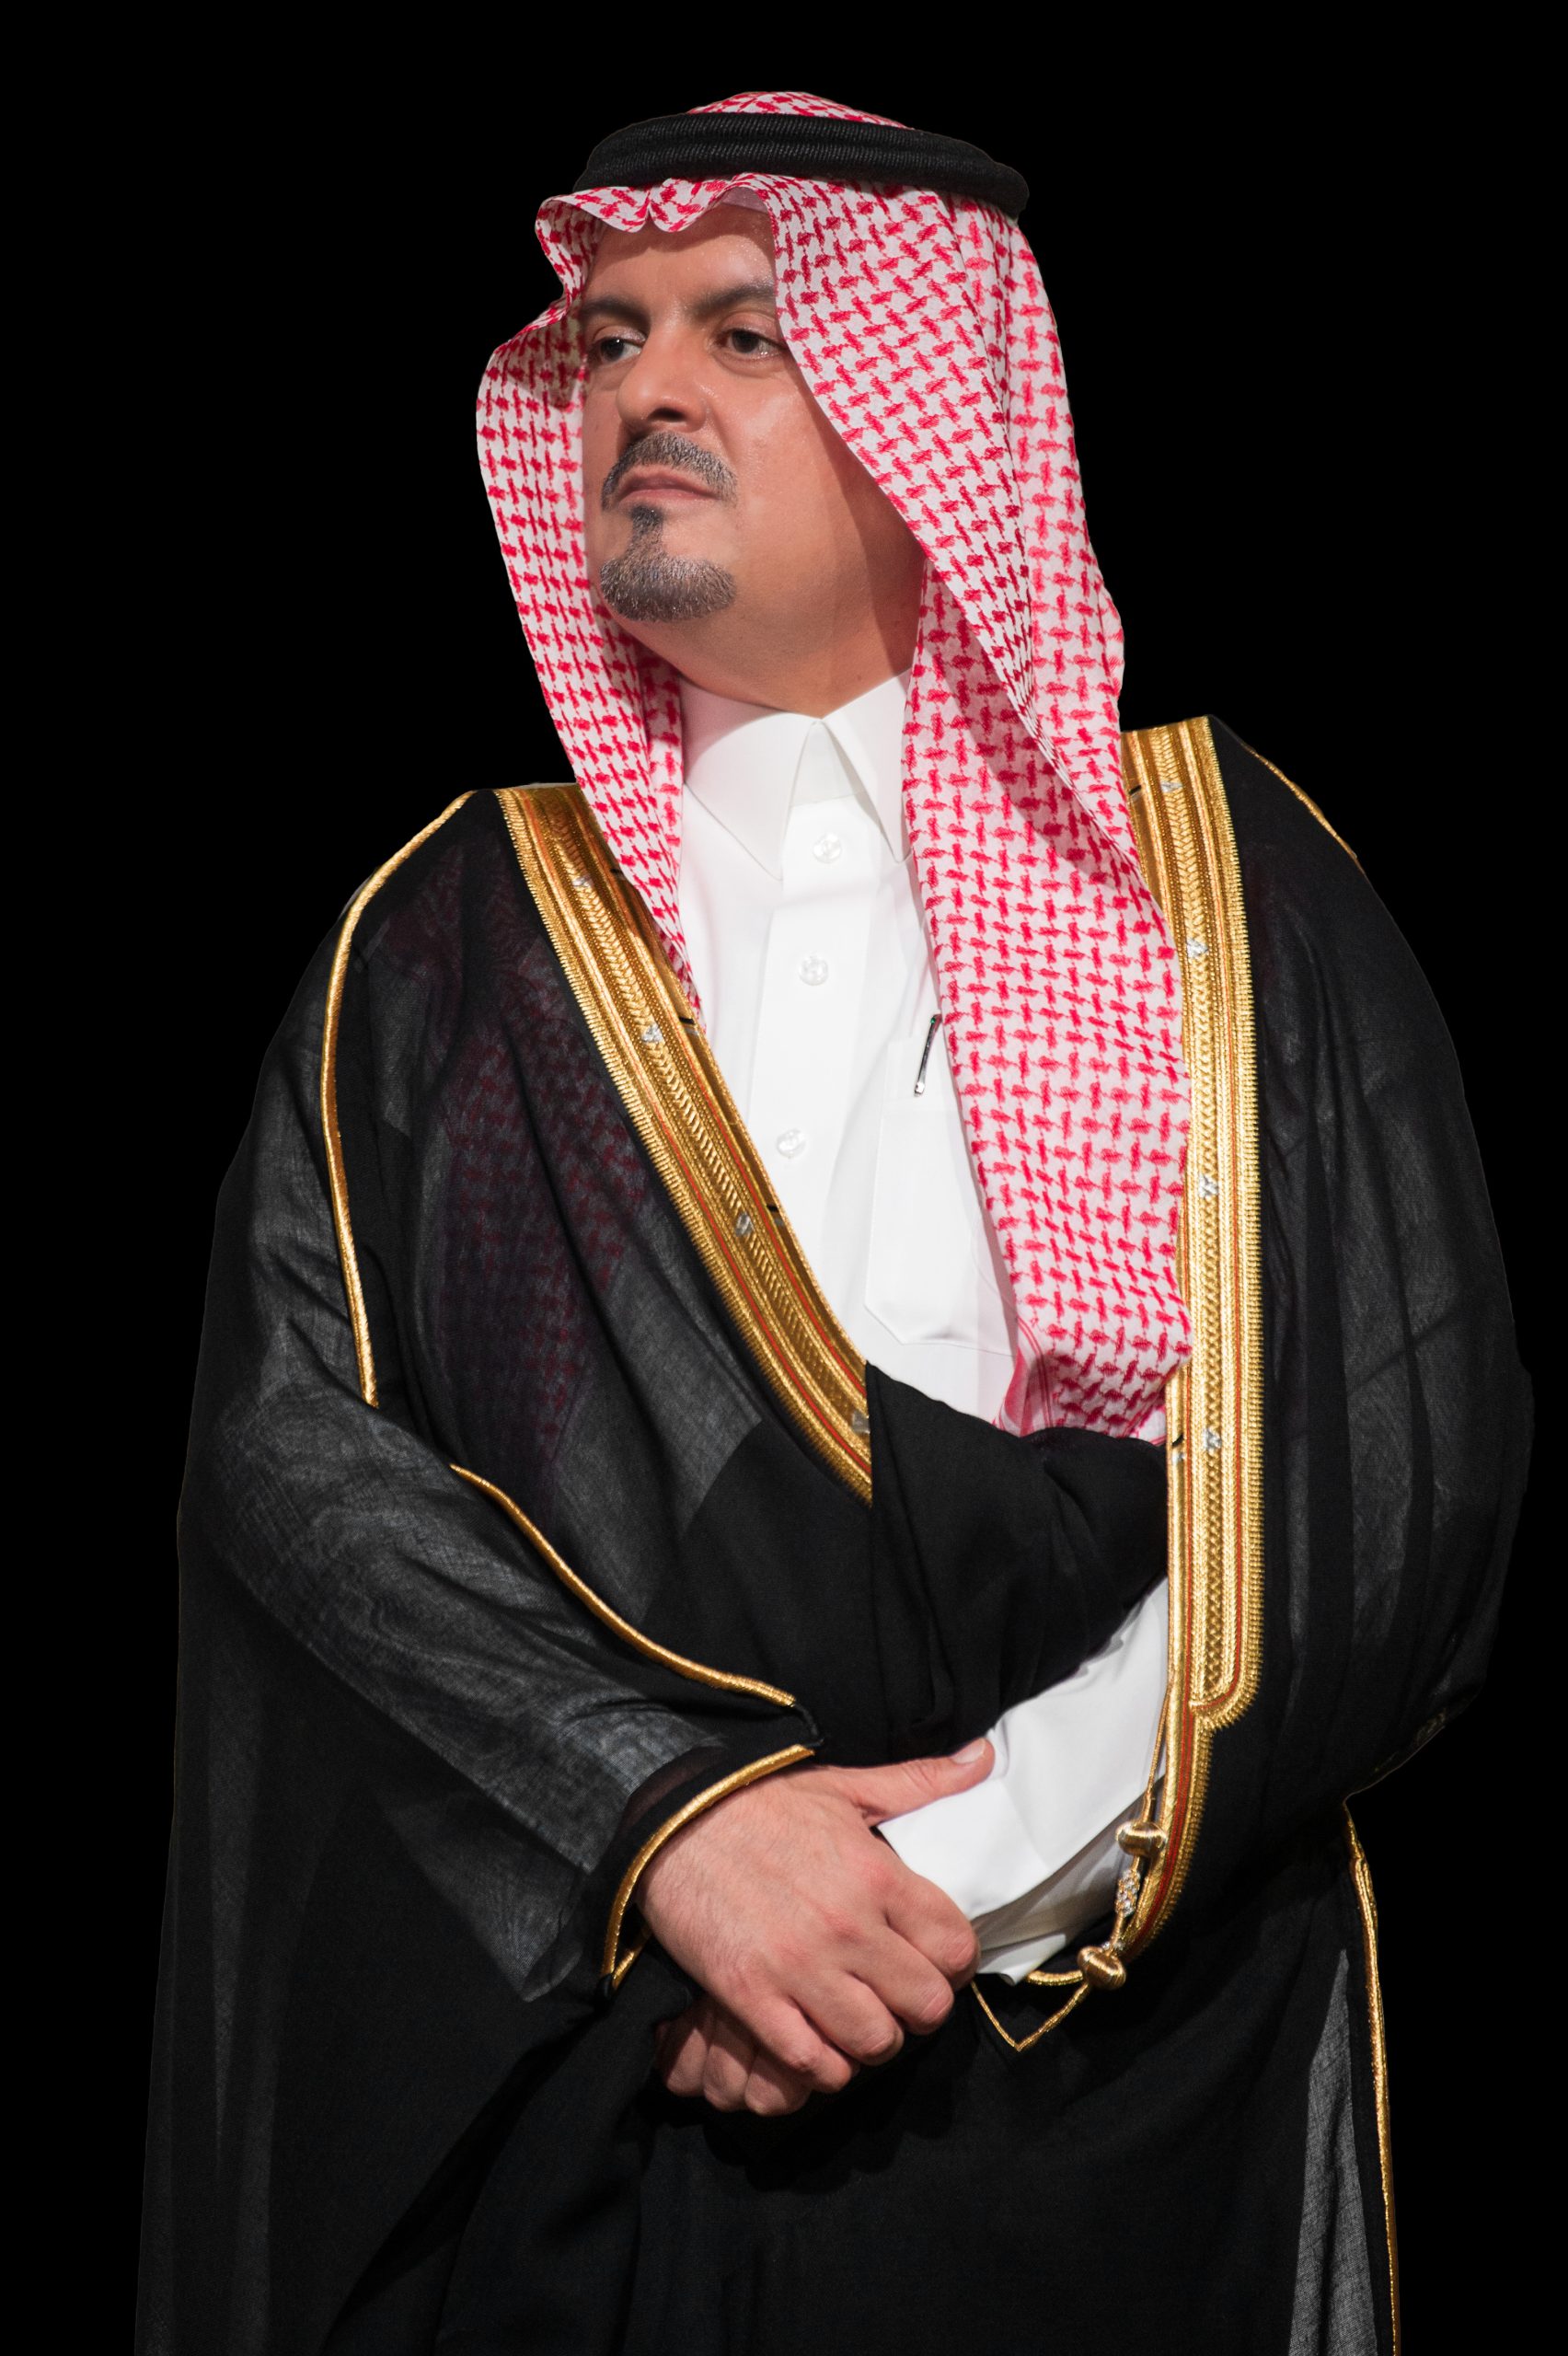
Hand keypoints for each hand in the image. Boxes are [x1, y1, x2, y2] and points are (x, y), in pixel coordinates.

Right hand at [638, 1743, 991, 2111]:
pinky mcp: (752, 1997)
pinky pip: (813, 2062)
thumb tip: (984, 1758)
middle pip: (925, 2007)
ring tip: (858, 2018)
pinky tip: (817, 2037)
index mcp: (876, 1875)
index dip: (953, 1963)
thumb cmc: (761, 1804)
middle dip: (918, 2008)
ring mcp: (799, 1967)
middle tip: (896, 1995)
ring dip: (872, 2039)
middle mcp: (847, 1926)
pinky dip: (823, 2063)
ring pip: (874, 2043)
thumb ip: (918, 1782)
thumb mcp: (843, 1787)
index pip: (955, 1948)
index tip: (934, 1960)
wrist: (671, 1822)